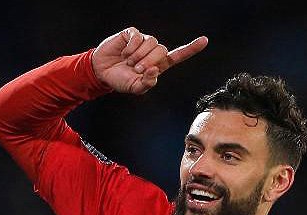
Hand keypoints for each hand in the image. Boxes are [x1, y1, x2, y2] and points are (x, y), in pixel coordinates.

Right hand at [91, 27, 207, 94]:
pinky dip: (131, 47)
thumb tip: (155, 71)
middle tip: (136, 69)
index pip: (177, 55)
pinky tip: (124, 53)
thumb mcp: (134, 88)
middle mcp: (153, 51)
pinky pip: (138, 37)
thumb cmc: (120, 81)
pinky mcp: (132, 34)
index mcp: (158, 64)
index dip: (191, 48)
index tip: (204, 40)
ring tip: (129, 62)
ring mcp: (143, 42)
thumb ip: (147, 83)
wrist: (101, 72)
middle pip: (162, 50)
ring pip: (151, 43)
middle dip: (149, 61)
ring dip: (139, 55)